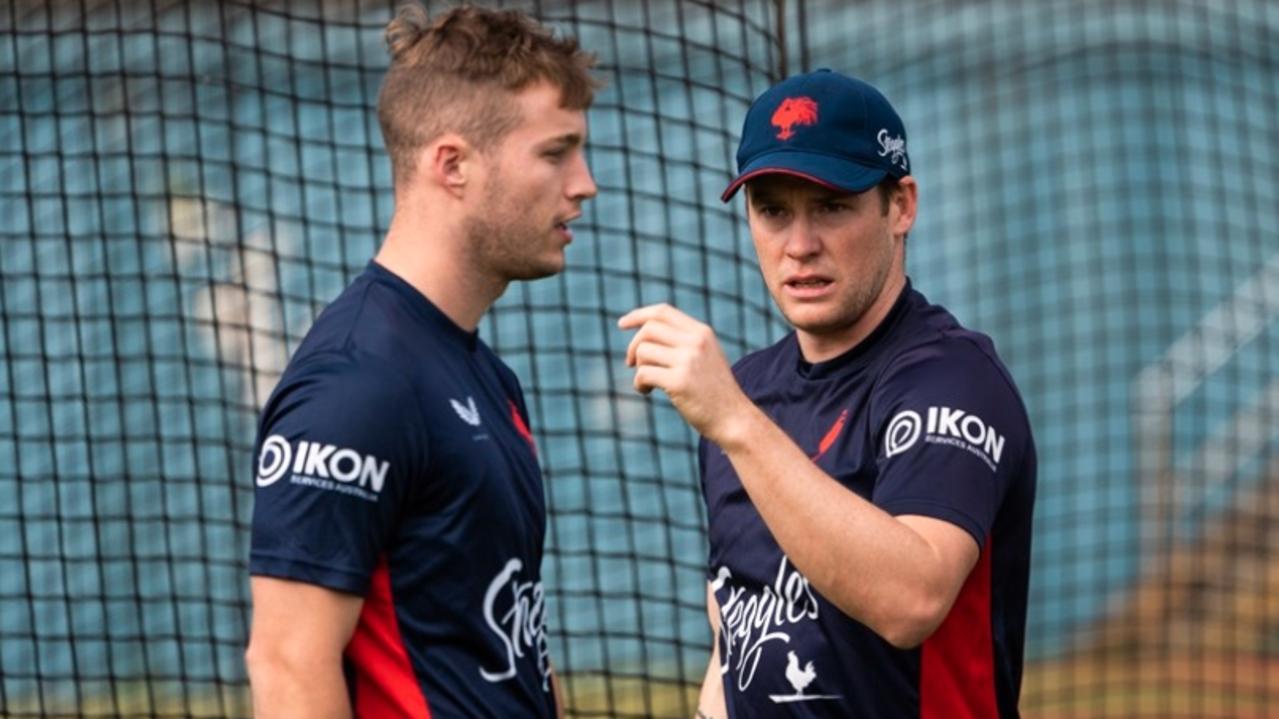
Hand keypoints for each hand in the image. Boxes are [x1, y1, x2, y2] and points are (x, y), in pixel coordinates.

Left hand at [618, 303, 750, 443]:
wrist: (734, 419)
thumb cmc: (714, 390)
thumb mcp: (705, 356)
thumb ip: (684, 341)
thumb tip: (645, 332)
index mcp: (702, 333)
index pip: (663, 312)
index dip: (639, 315)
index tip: (622, 324)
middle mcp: (696, 342)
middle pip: (649, 329)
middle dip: (633, 346)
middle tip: (631, 364)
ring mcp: (688, 361)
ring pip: (643, 351)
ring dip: (638, 368)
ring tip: (647, 383)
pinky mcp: (679, 382)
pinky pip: (643, 373)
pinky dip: (639, 383)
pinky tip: (647, 391)